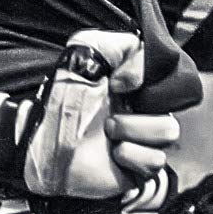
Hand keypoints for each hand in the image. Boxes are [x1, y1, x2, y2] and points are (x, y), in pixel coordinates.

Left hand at [15, 30, 179, 198]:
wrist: (42, 146)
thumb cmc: (59, 104)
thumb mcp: (80, 57)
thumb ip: (113, 45)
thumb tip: (137, 60)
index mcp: (134, 88)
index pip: (165, 75)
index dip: (147, 76)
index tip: (119, 82)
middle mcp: (142, 113)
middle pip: (170, 107)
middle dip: (139, 112)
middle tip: (109, 118)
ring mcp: (142, 141)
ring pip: (167, 133)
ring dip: (135, 131)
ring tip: (108, 133)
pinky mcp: (138, 168)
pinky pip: (156, 161)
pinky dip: (134, 156)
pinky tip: (114, 155)